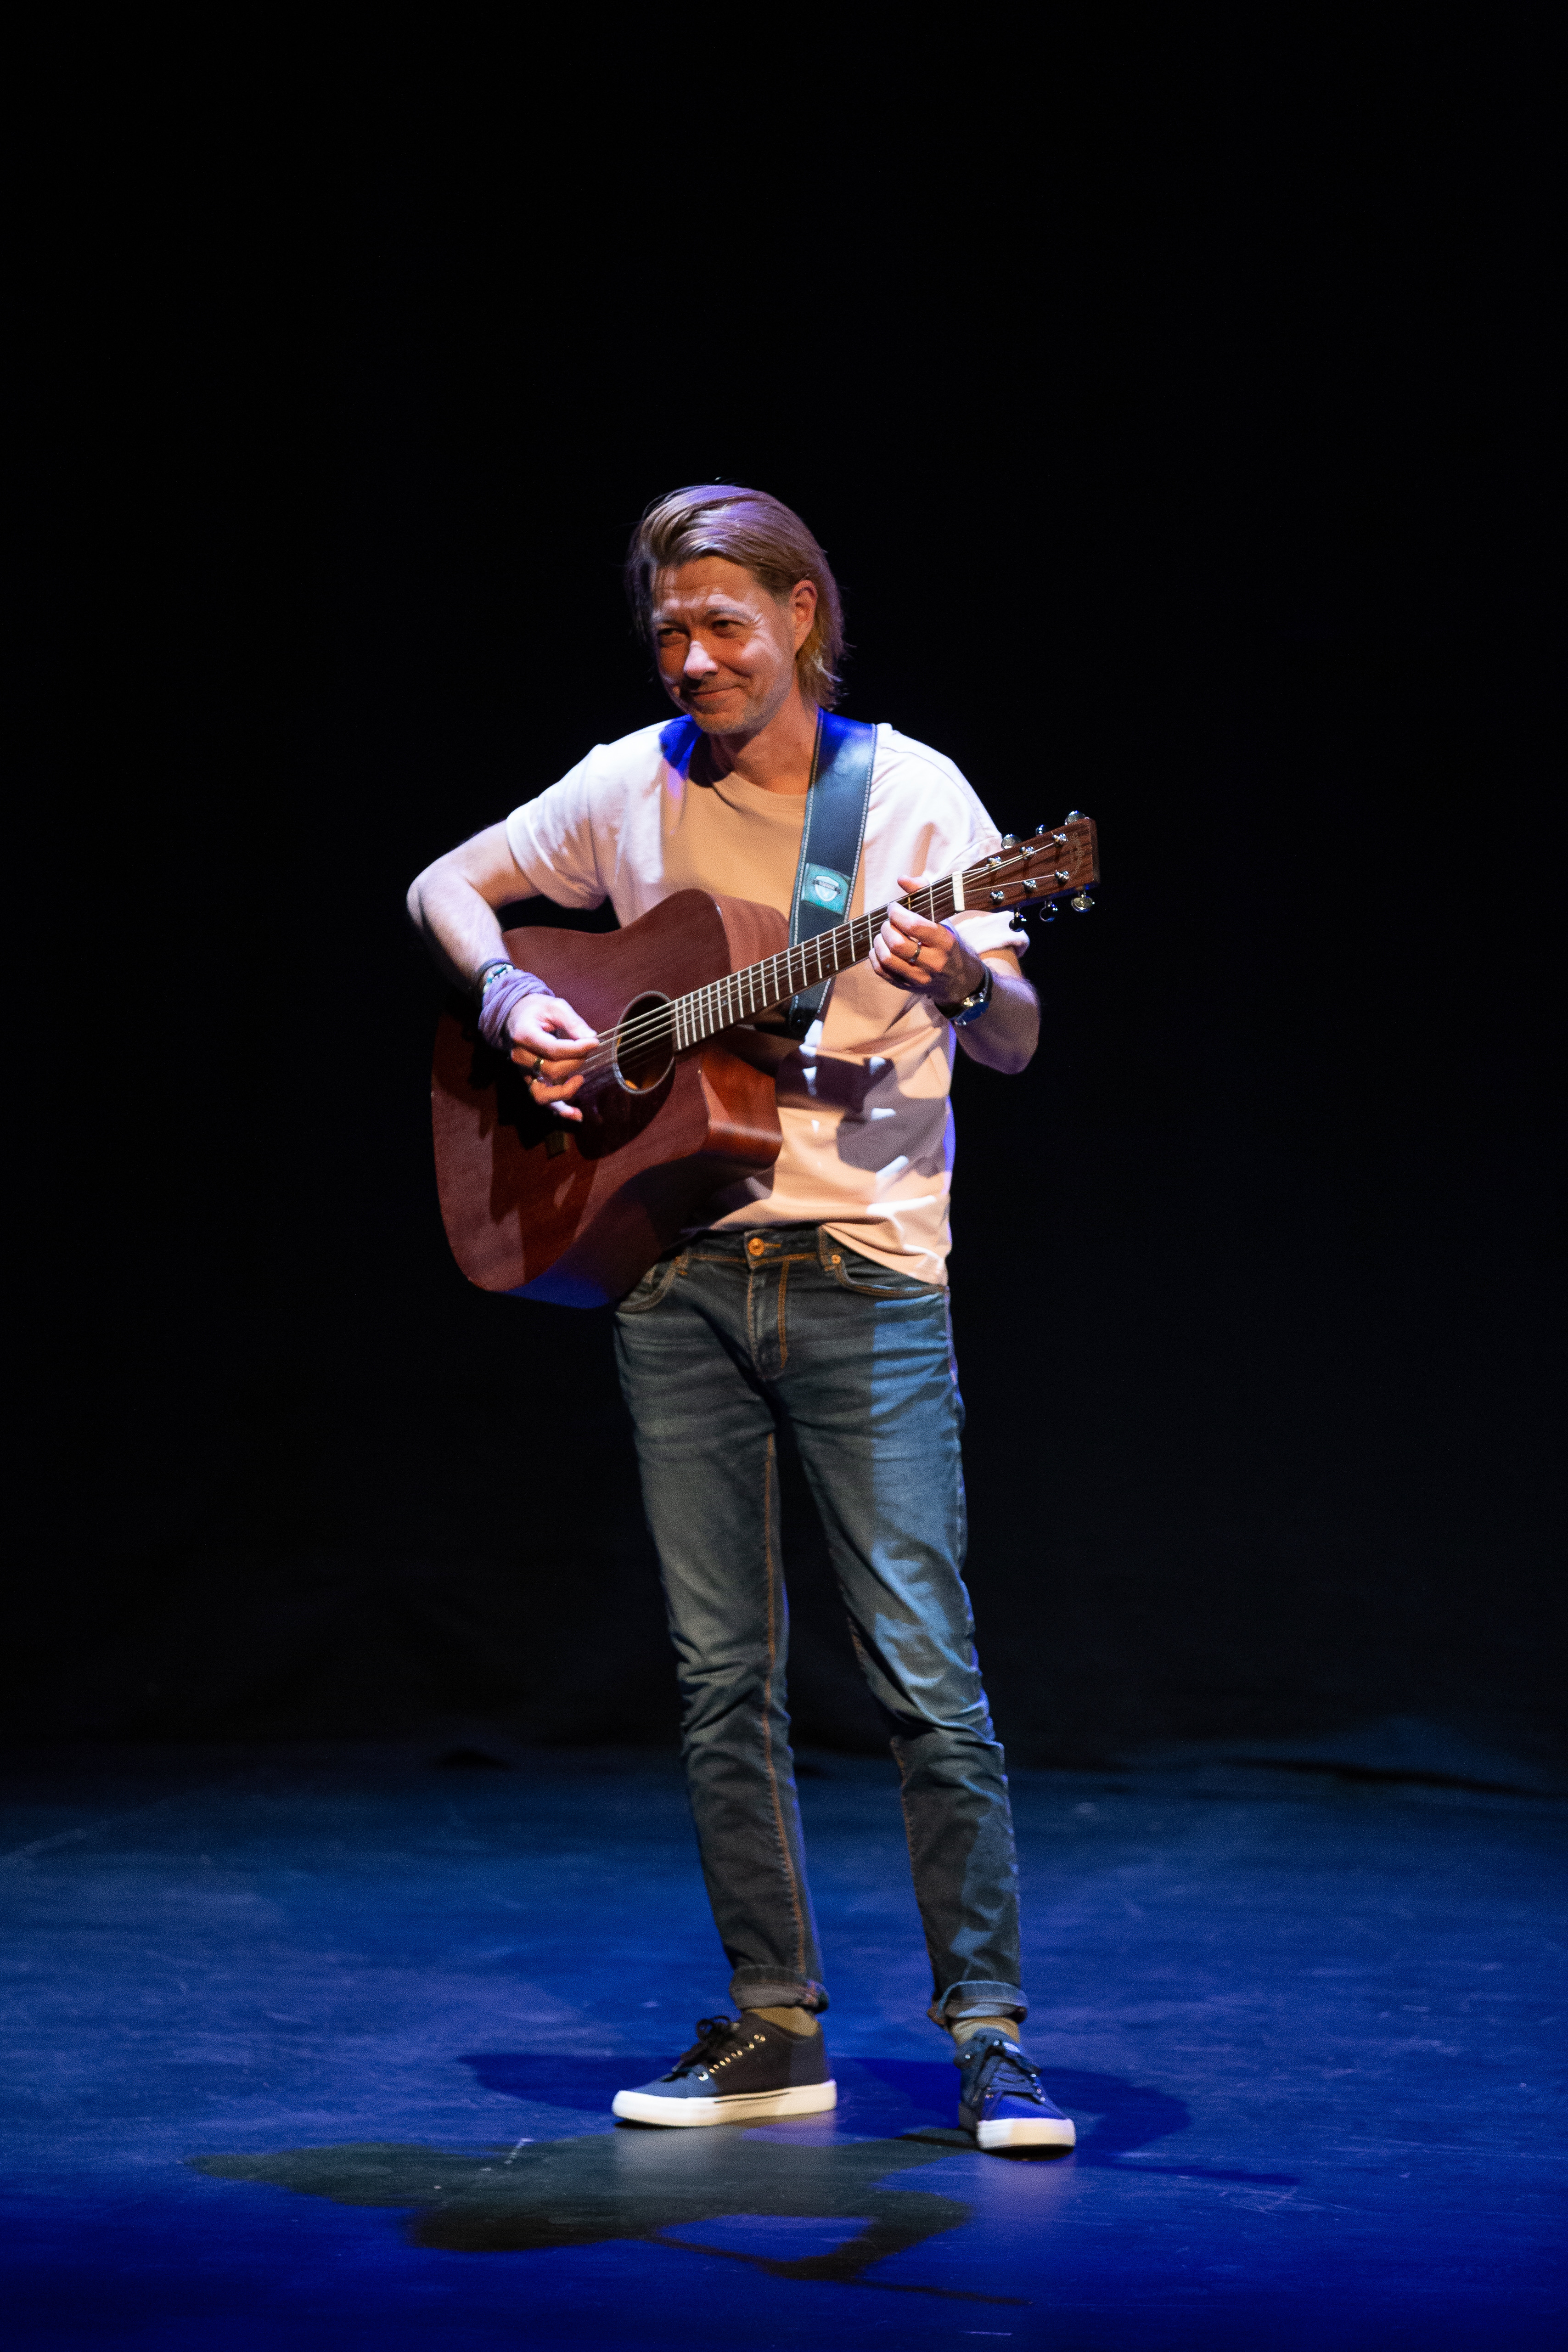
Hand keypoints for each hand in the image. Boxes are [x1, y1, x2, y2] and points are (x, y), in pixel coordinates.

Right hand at [506, 994, 596, 1123]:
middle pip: (550, 1070)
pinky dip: (560, 1110)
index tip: (594, 1043)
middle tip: (587, 1050)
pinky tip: (577, 1115)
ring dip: (565, 1091)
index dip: (577, 1049)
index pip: (552, 1049)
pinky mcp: (530, 1080)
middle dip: (575, 1062)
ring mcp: (523, 1071)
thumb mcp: (556, 1007)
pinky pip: (542, 1100)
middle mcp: (519, 1056)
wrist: (517, 1015)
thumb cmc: (538, 1010)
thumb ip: (573, 1022)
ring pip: (542, 1093)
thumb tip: (591, 1038)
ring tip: (581, 1079)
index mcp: (524, 1034)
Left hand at [868, 875, 985, 1007]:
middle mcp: (933, 962)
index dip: (898, 913)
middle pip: (897, 943)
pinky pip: (881, 971)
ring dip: (879, 941)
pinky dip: (875, 956)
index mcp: (945, 942)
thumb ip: (923, 893)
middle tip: (888, 922)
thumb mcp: (943, 918)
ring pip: (887, 959)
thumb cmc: (948, 943)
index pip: (914, 926)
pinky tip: (880, 947)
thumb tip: (902, 879)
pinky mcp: (906, 987)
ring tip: (884, 934)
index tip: (894, 908)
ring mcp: (919, 978)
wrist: (959, 979)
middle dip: (887, 927)